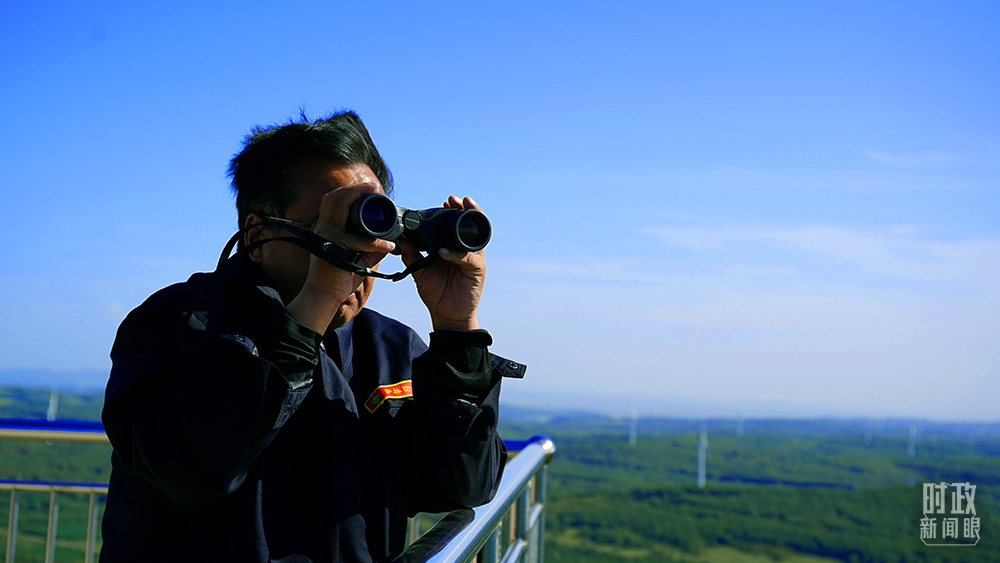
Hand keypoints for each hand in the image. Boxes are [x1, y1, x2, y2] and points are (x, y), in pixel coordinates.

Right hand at [287, 183, 395, 332]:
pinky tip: (388, 246)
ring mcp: (327, 237)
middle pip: (334, 197)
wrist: (323, 295)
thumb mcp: (355, 256)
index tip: (368, 188)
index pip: (333, 201)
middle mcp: (323, 228)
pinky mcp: (334, 249)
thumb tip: (391, 240)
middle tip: (373, 187)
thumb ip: (370, 246)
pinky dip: (375, 243)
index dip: (350, 191)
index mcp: (326, 227)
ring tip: (374, 194)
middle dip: (355, 188)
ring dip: (357, 197)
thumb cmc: (338, 276)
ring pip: (339, 207)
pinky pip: (357, 241)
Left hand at [399, 195, 485, 331]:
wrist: (446, 315)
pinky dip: (456, 254)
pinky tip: (444, 252)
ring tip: (460, 209)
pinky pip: (468, 259)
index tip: (445, 201)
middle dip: (464, 210)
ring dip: (469, 221)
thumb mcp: (419, 271)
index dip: (452, 212)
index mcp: (453, 248)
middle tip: (454, 200)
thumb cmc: (436, 292)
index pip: (455, 226)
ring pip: (475, 236)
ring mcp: (472, 260)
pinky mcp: (477, 271)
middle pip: (469, 226)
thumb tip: (402, 239)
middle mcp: (465, 251)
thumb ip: (411, 255)